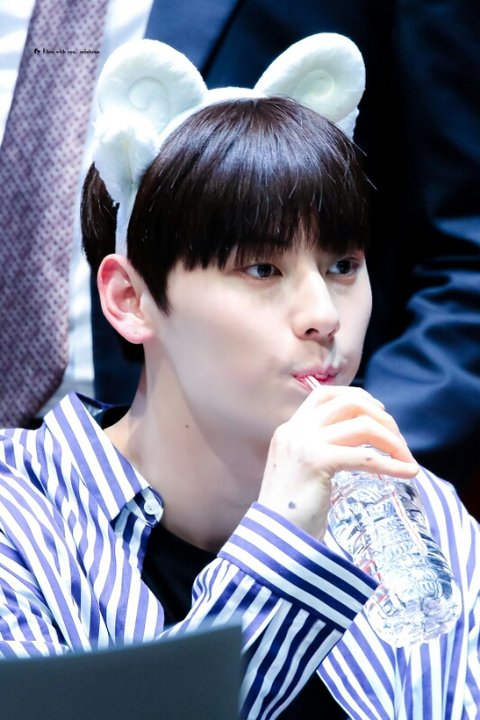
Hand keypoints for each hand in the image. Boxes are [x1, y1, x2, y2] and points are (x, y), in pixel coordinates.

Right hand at [258, 385, 418, 539]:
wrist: (274, 543)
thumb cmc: (292, 516)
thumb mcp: (302, 471)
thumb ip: (320, 450)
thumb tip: (359, 440)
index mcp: (288, 430)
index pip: (325, 394)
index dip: (357, 397)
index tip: (380, 413)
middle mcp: (294, 430)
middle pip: (348, 403)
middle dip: (382, 417)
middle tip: (399, 441)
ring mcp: (303, 444)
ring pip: (362, 426)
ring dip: (392, 440)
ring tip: (406, 459)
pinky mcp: (316, 462)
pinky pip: (366, 457)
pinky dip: (393, 463)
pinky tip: (409, 473)